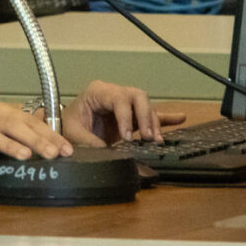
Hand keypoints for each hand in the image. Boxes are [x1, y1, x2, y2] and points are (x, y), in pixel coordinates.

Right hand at [0, 100, 73, 180]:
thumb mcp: (3, 134)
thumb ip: (25, 134)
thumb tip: (56, 141)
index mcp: (0, 113)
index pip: (28, 121)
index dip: (48, 134)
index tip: (66, 149)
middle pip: (12, 124)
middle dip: (34, 139)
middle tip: (52, 153)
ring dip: (7, 144)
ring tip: (24, 155)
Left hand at [61, 80, 187, 145]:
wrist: (66, 127)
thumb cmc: (68, 125)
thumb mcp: (73, 133)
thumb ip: (89, 142)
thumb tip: (107, 153)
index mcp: (97, 92)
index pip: (118, 98)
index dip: (125, 117)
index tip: (127, 137)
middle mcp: (114, 93)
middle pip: (137, 97)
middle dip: (144, 116)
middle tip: (147, 138)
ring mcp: (124, 103)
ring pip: (146, 106)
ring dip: (153, 123)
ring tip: (156, 141)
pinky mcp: (131, 116)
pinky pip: (151, 114)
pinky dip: (165, 118)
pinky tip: (179, 118)